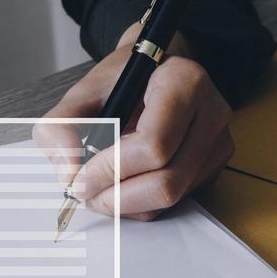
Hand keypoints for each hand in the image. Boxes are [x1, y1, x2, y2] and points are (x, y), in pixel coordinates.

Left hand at [35, 22, 233, 220]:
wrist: (155, 72)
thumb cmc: (123, 79)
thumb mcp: (83, 91)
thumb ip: (60, 126)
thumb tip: (68, 173)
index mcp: (183, 83)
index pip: (153, 145)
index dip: (111, 169)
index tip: (79, 177)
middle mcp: (210, 115)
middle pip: (166, 182)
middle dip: (116, 198)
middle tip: (84, 192)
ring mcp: (216, 144)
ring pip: (170, 198)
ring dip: (125, 205)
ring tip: (97, 188)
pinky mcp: (212, 168)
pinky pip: (174, 202)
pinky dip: (140, 204)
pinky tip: (121, 185)